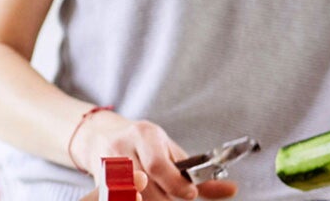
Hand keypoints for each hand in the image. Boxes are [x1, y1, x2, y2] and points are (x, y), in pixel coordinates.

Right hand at [74, 115, 236, 199]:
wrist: (100, 135)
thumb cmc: (144, 145)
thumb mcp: (171, 152)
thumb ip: (199, 175)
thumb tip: (232, 190)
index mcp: (145, 135)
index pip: (158, 165)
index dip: (175, 184)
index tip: (189, 193)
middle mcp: (122, 146)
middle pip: (146, 186)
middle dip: (165, 197)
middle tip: (175, 194)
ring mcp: (106, 162)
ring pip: (131, 194)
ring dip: (149, 199)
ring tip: (157, 193)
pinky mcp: (97, 178)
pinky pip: (116, 196)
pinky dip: (132, 199)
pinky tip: (139, 196)